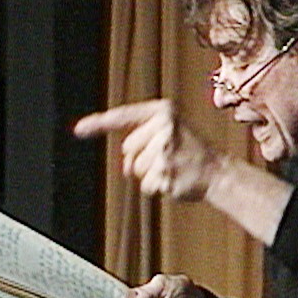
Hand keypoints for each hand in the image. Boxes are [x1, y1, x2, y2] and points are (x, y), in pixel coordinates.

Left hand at [74, 99, 218, 200]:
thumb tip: (126, 166)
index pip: (124, 116)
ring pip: (135, 169)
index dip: (98, 123)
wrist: (218, 171)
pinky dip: (156, 186)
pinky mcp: (166, 172)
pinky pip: (145, 185)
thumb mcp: (170, 132)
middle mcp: (164, 127)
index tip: (78, 129)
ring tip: (172, 168)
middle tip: (167, 157)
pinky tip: (174, 179)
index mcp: (163, 112)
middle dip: (140, 158)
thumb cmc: (191, 151)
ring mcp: (165, 150)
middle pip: (128, 149)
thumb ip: (143, 139)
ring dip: (149, 174)